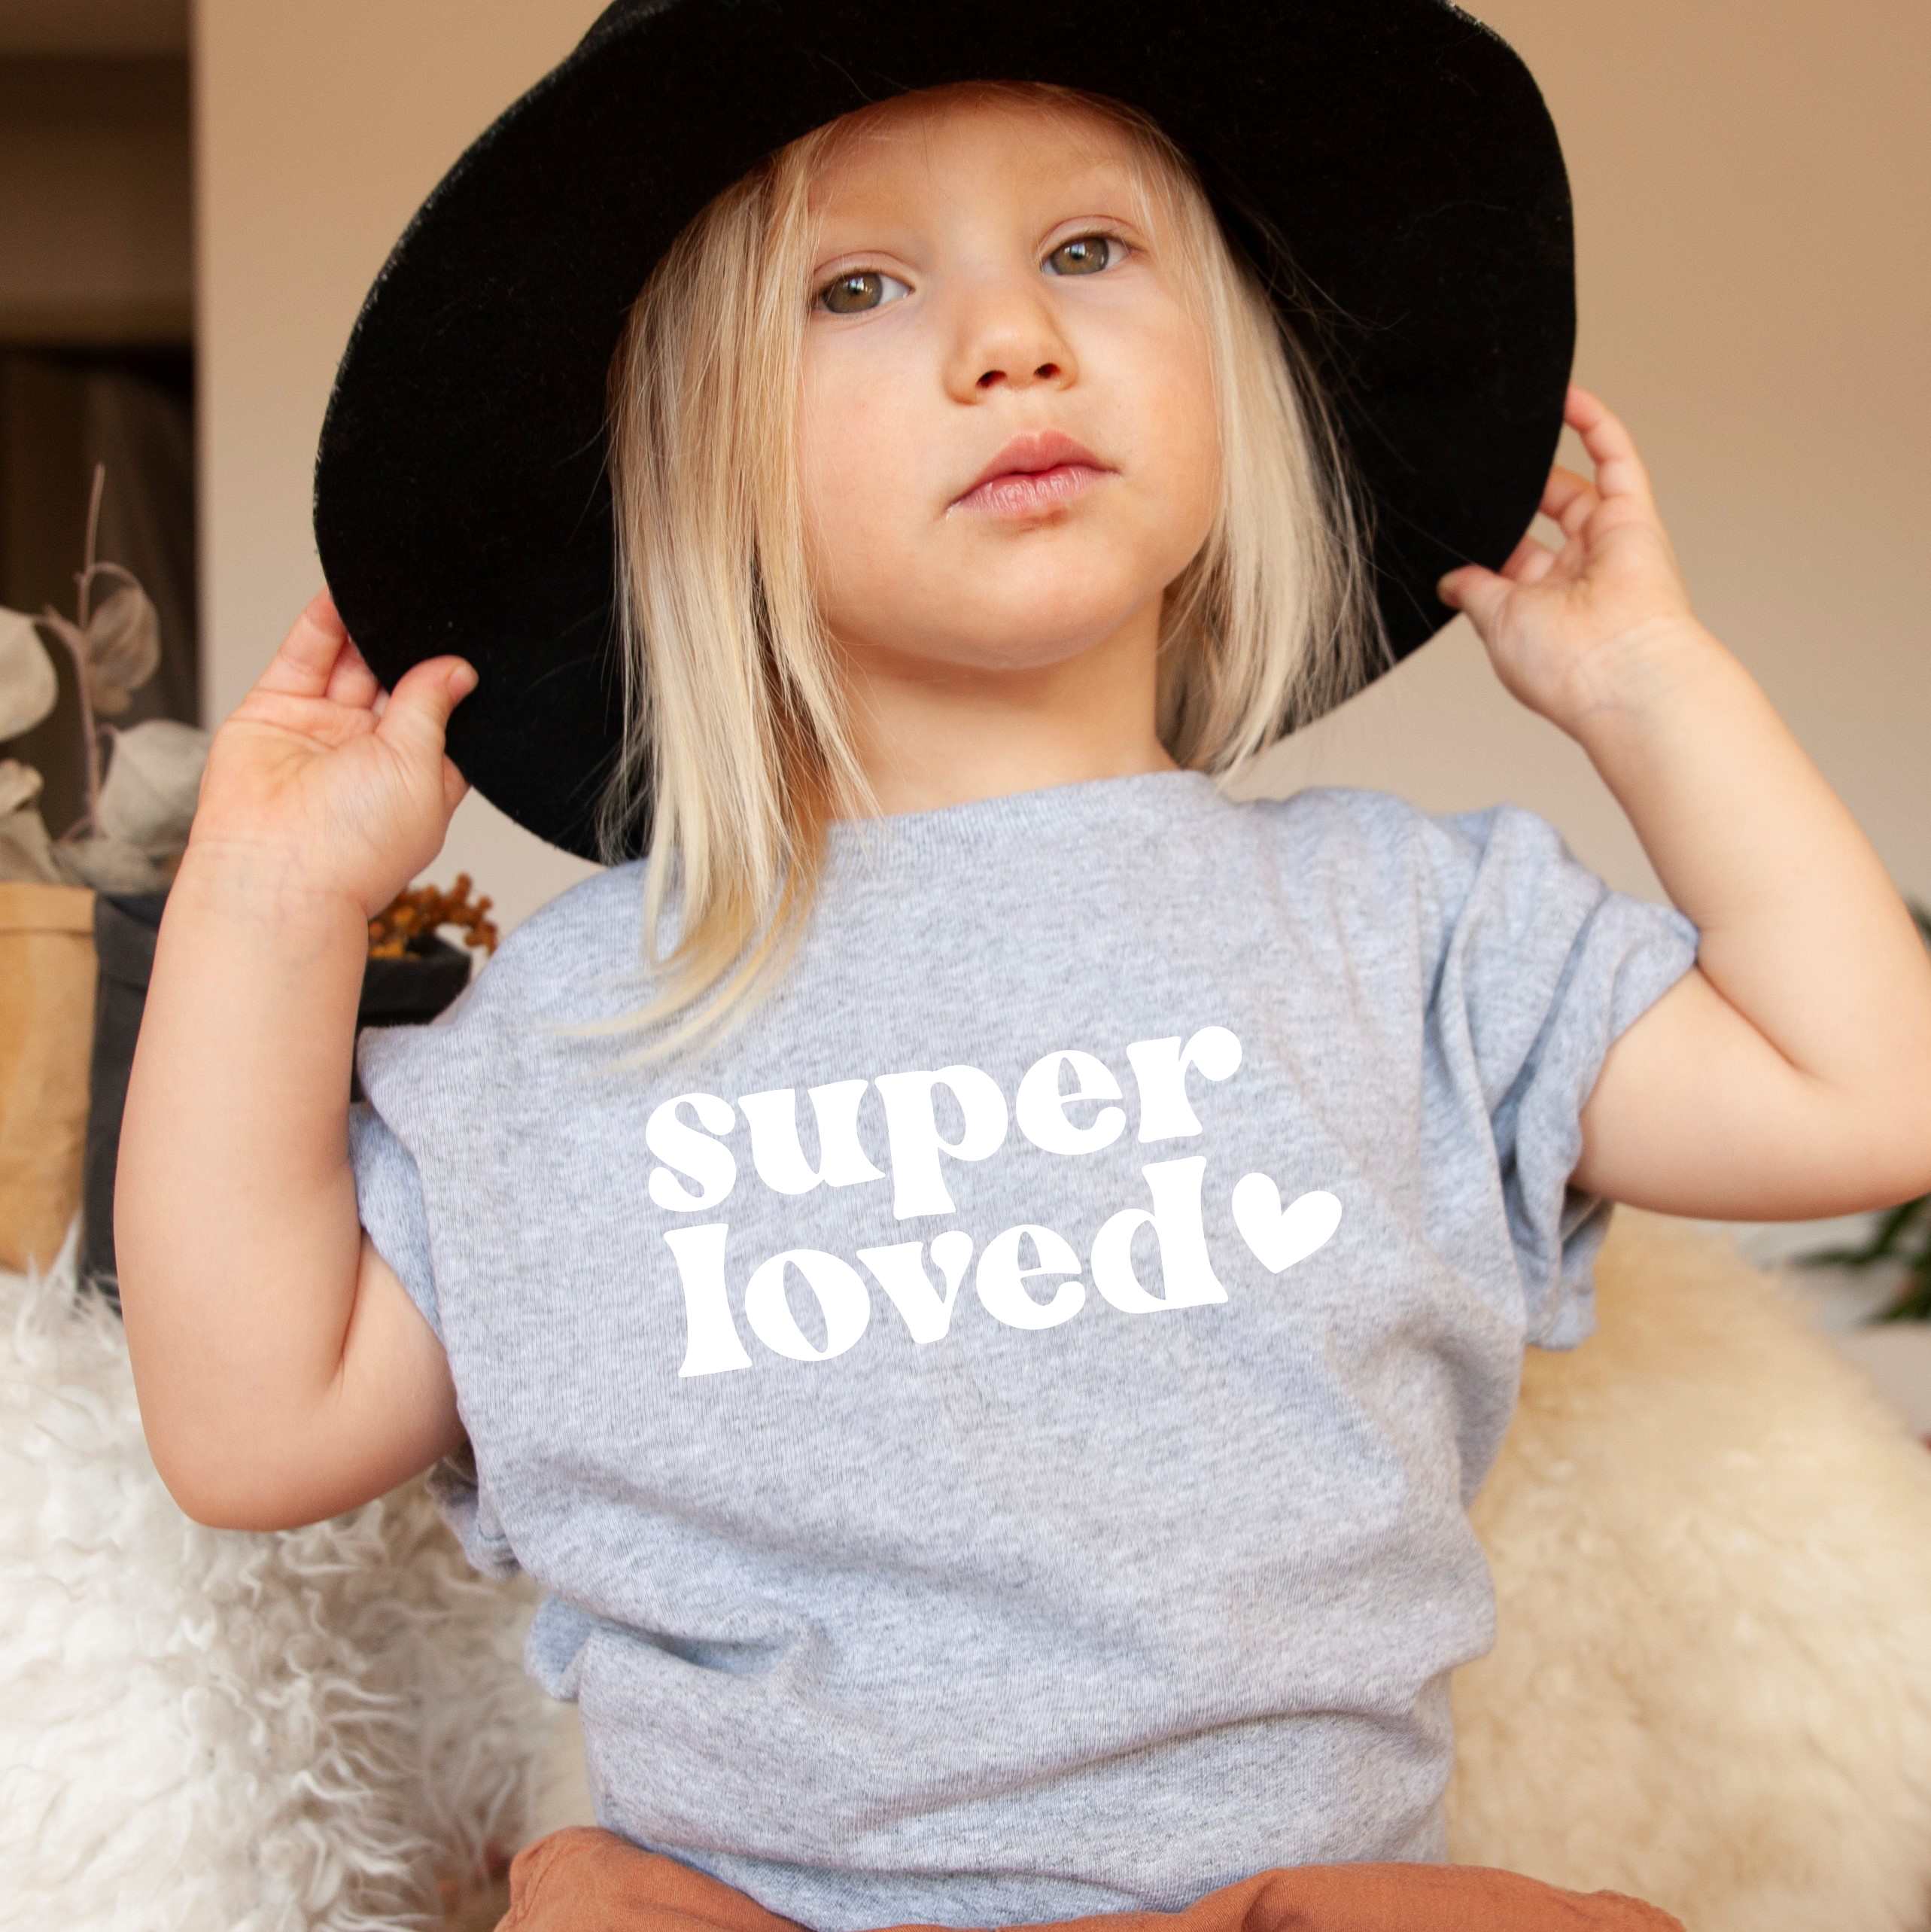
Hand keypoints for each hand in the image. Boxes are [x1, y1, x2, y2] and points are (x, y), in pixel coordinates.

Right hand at [186, 590, 474, 917]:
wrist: (276, 874)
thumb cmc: (358, 847)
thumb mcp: (420, 769)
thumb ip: (432, 709)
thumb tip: (457, 668)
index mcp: (419, 775)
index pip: (443, 713)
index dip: (452, 677)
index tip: (468, 636)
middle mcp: (372, 753)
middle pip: (396, 680)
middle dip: (410, 644)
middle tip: (429, 602)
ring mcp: (323, 731)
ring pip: (351, 661)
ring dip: (369, 626)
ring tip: (392, 588)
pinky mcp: (276, 711)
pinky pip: (305, 655)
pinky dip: (325, 621)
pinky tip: (346, 592)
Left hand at [1438, 387, 1705, 735]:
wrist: (1617, 674)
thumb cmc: (1561, 664)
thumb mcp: (1494, 622)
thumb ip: (1473, 590)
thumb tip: (1448, 579)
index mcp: (1544, 606)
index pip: (1510, 558)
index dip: (1484, 536)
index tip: (1452, 516)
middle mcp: (1580, 574)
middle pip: (1541, 519)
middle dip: (1510, 496)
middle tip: (1474, 471)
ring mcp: (1610, 544)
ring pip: (1575, 486)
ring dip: (1542, 458)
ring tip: (1507, 427)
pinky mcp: (1635, 517)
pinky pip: (1616, 458)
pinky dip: (1592, 423)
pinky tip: (1561, 396)